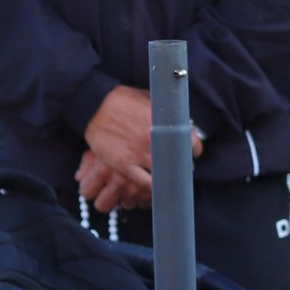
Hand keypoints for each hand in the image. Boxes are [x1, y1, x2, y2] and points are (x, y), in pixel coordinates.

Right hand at [80, 84, 201, 208]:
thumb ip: (164, 112)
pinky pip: (142, 184)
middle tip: (181, 168)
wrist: (95, 105)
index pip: (192, 144)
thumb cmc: (123, 100)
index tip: (192, 153)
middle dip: (182, 168)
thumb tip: (179, 120)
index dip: (194, 150)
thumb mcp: (150, 100)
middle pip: (178, 164)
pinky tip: (153, 187)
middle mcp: (153, 141)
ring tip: (168, 180)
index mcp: (163, 123)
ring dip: (167, 181)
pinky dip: (150, 189)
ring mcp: (138, 155)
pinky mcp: (123, 165)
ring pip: (162, 178)